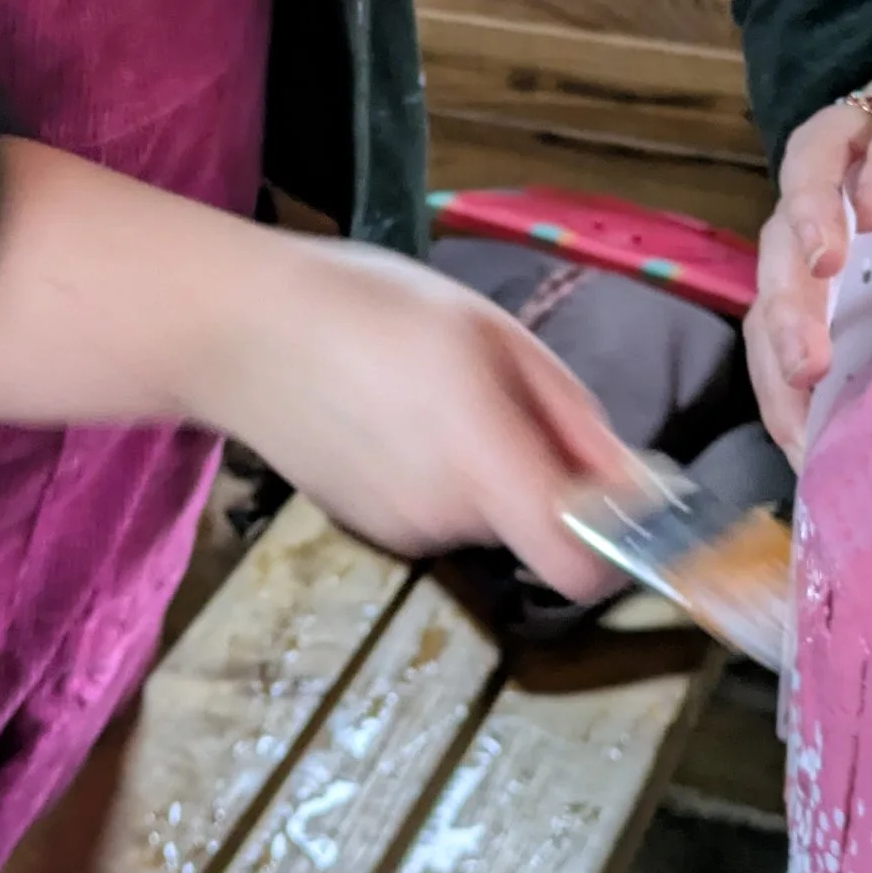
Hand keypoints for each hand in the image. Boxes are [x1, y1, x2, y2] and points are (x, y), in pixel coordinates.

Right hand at [0, 140, 637, 600]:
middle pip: (539, 526)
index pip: (582, 566)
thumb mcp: (490, 332)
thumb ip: (571, 417)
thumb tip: (637, 483)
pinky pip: (439, 509)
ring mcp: (401, 529)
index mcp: (485, 462)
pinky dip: (440, 472)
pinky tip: (395, 413)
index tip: (627, 501)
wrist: (234, 328)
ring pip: (488, 515)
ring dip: (490, 467)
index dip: (621, 547)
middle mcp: (446, 516)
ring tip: (436, 389)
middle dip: (546, 472)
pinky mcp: (368, 525)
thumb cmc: (367, 306)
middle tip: (506, 390)